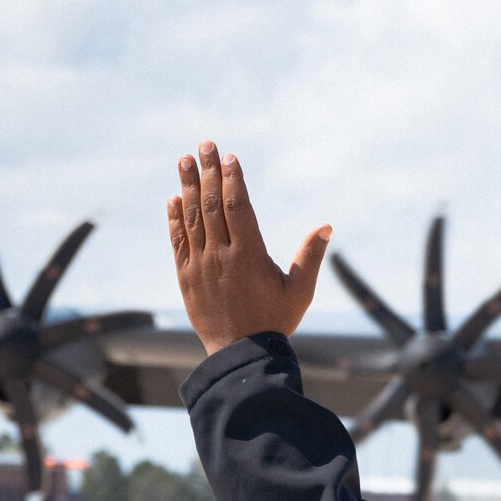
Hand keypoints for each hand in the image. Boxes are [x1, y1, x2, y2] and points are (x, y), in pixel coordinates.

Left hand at [167, 141, 331, 355]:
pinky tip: (174, 199)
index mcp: (249, 255)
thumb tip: (326, 226)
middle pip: (212, 204)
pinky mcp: (186, 276)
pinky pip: (178, 241)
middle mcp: (221, 255)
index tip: (229, 157)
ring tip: (183, 160)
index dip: (233, 179)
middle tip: (204, 145)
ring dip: (187, 186)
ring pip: (191, 217)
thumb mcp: (300, 291)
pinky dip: (175, 218)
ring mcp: (200, 265)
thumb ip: (311, 256)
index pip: (238, 207)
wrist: (241, 355)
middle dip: (208, 172)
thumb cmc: (275, 321)